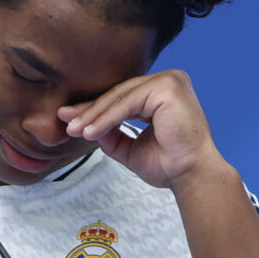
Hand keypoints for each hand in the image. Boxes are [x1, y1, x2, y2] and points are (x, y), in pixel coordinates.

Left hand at [58, 69, 223, 188]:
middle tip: (66, 121)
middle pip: (119, 94)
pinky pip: (127, 103)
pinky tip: (91, 131)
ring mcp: (169, 81)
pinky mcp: (166, 87)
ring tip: (75, 129)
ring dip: (95, 115)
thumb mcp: (131, 147)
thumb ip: (112, 134)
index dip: (96, 110)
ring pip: (120, 97)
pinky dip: (106, 118)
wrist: (191, 176)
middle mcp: (168, 81)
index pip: (123, 97)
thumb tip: (86, 125)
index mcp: (162, 92)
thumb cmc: (170, 164)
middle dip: (90, 110)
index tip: (71, 119)